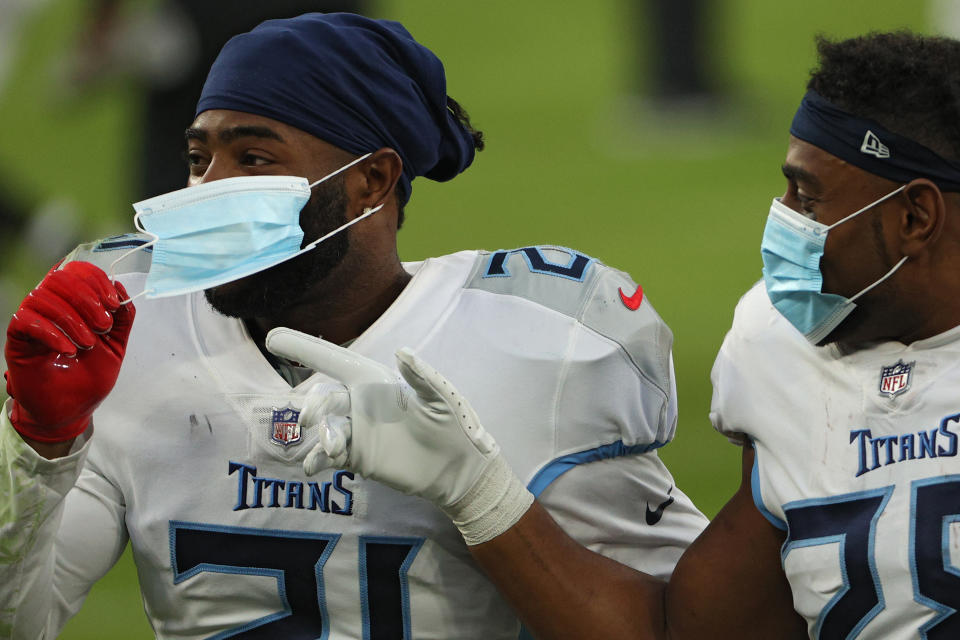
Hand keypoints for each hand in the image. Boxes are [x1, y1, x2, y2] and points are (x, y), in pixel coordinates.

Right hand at [5, 261, 135, 442]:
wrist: (71, 410)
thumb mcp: (116, 346)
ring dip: (72, 319)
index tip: (114, 304)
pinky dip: (51, 332)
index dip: (96, 281)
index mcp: (73, 303)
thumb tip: (120, 287)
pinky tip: (68, 350)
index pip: (77, 272)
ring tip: (88, 344)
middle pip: (59, 278)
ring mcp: (31, 321)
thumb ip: (123, 319)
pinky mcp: (17, 339)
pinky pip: (26, 320)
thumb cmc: (89, 378)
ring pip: (43, 296)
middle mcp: (50, 306)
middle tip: (103, 325)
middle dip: (86, 298)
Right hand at [265, 328, 532, 543]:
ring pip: (324, 427)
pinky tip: (314, 467)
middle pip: (322, 397)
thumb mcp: (443, 398)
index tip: (273, 337)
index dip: (305, 348)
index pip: (334, 359)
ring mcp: (357, 431)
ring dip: (320, 435)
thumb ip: (422, 376)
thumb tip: (401, 352)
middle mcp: (360, 403)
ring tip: (332, 449)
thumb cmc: (455, 426)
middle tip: (309, 420)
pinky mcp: (357, 458)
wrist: (458, 470)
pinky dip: (316, 459)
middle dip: (311, 405)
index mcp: (375, 381)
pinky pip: (327, 455)